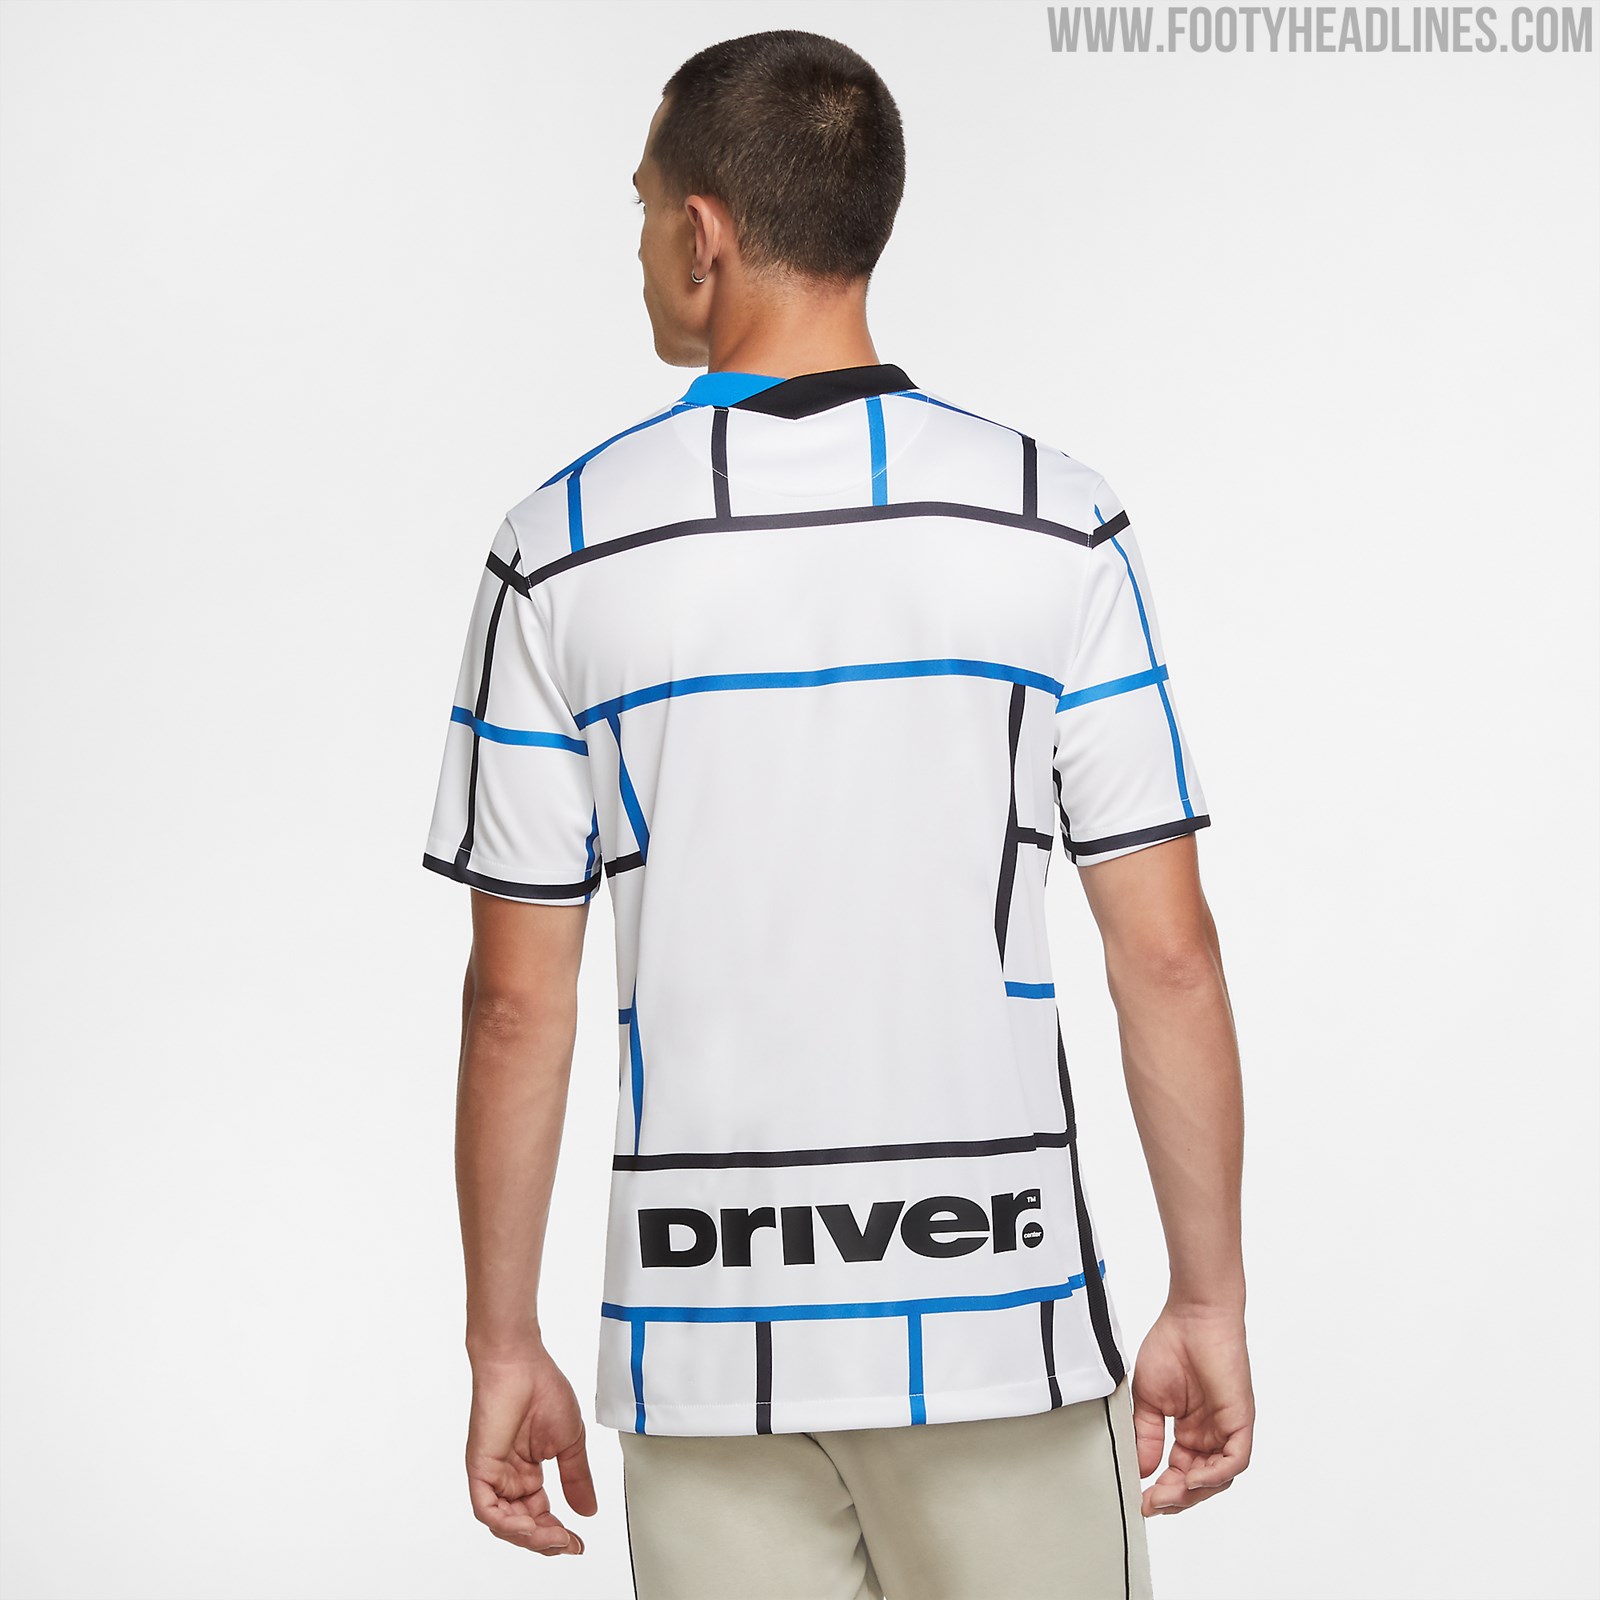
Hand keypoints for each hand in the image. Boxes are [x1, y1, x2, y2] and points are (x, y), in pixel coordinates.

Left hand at [465, 1341, 597, 1555]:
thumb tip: (588, 1511)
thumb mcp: (569, 1441)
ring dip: (530, 1536)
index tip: (578, 1543)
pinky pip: (487, 1509)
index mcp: (526, 1471)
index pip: (539, 1514)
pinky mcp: (479, 1469)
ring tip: (555, 1537)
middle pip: (522, 1525)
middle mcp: (507, 1477)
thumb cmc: (543, 1389)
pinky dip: (507, 1524)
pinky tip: (530, 1525)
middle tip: (568, 1544)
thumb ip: (576, 1477)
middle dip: (545, 1540)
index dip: (557, 1533)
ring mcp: (492, 1475)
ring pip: (504, 1523)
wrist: (521, 1362)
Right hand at [1131, 1303, 1253, 1516]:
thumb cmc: (1171, 1345)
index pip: (1180, 1472)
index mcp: (1191, 1430)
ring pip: (1218, 1477)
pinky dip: (1214, 1475)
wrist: (1192, 1316)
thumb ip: (1146, 1435)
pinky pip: (1234, 1460)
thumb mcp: (1148, 1398)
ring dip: (1193, 1491)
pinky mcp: (1240, 1421)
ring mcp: (1228, 1429)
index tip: (1141, 1499)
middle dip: (1176, 1497)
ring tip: (1166, 1495)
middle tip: (1152, 1503)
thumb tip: (1140, 1470)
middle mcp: (1212, 1434)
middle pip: (1199, 1482)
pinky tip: (1191, 1478)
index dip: (1162, 1489)